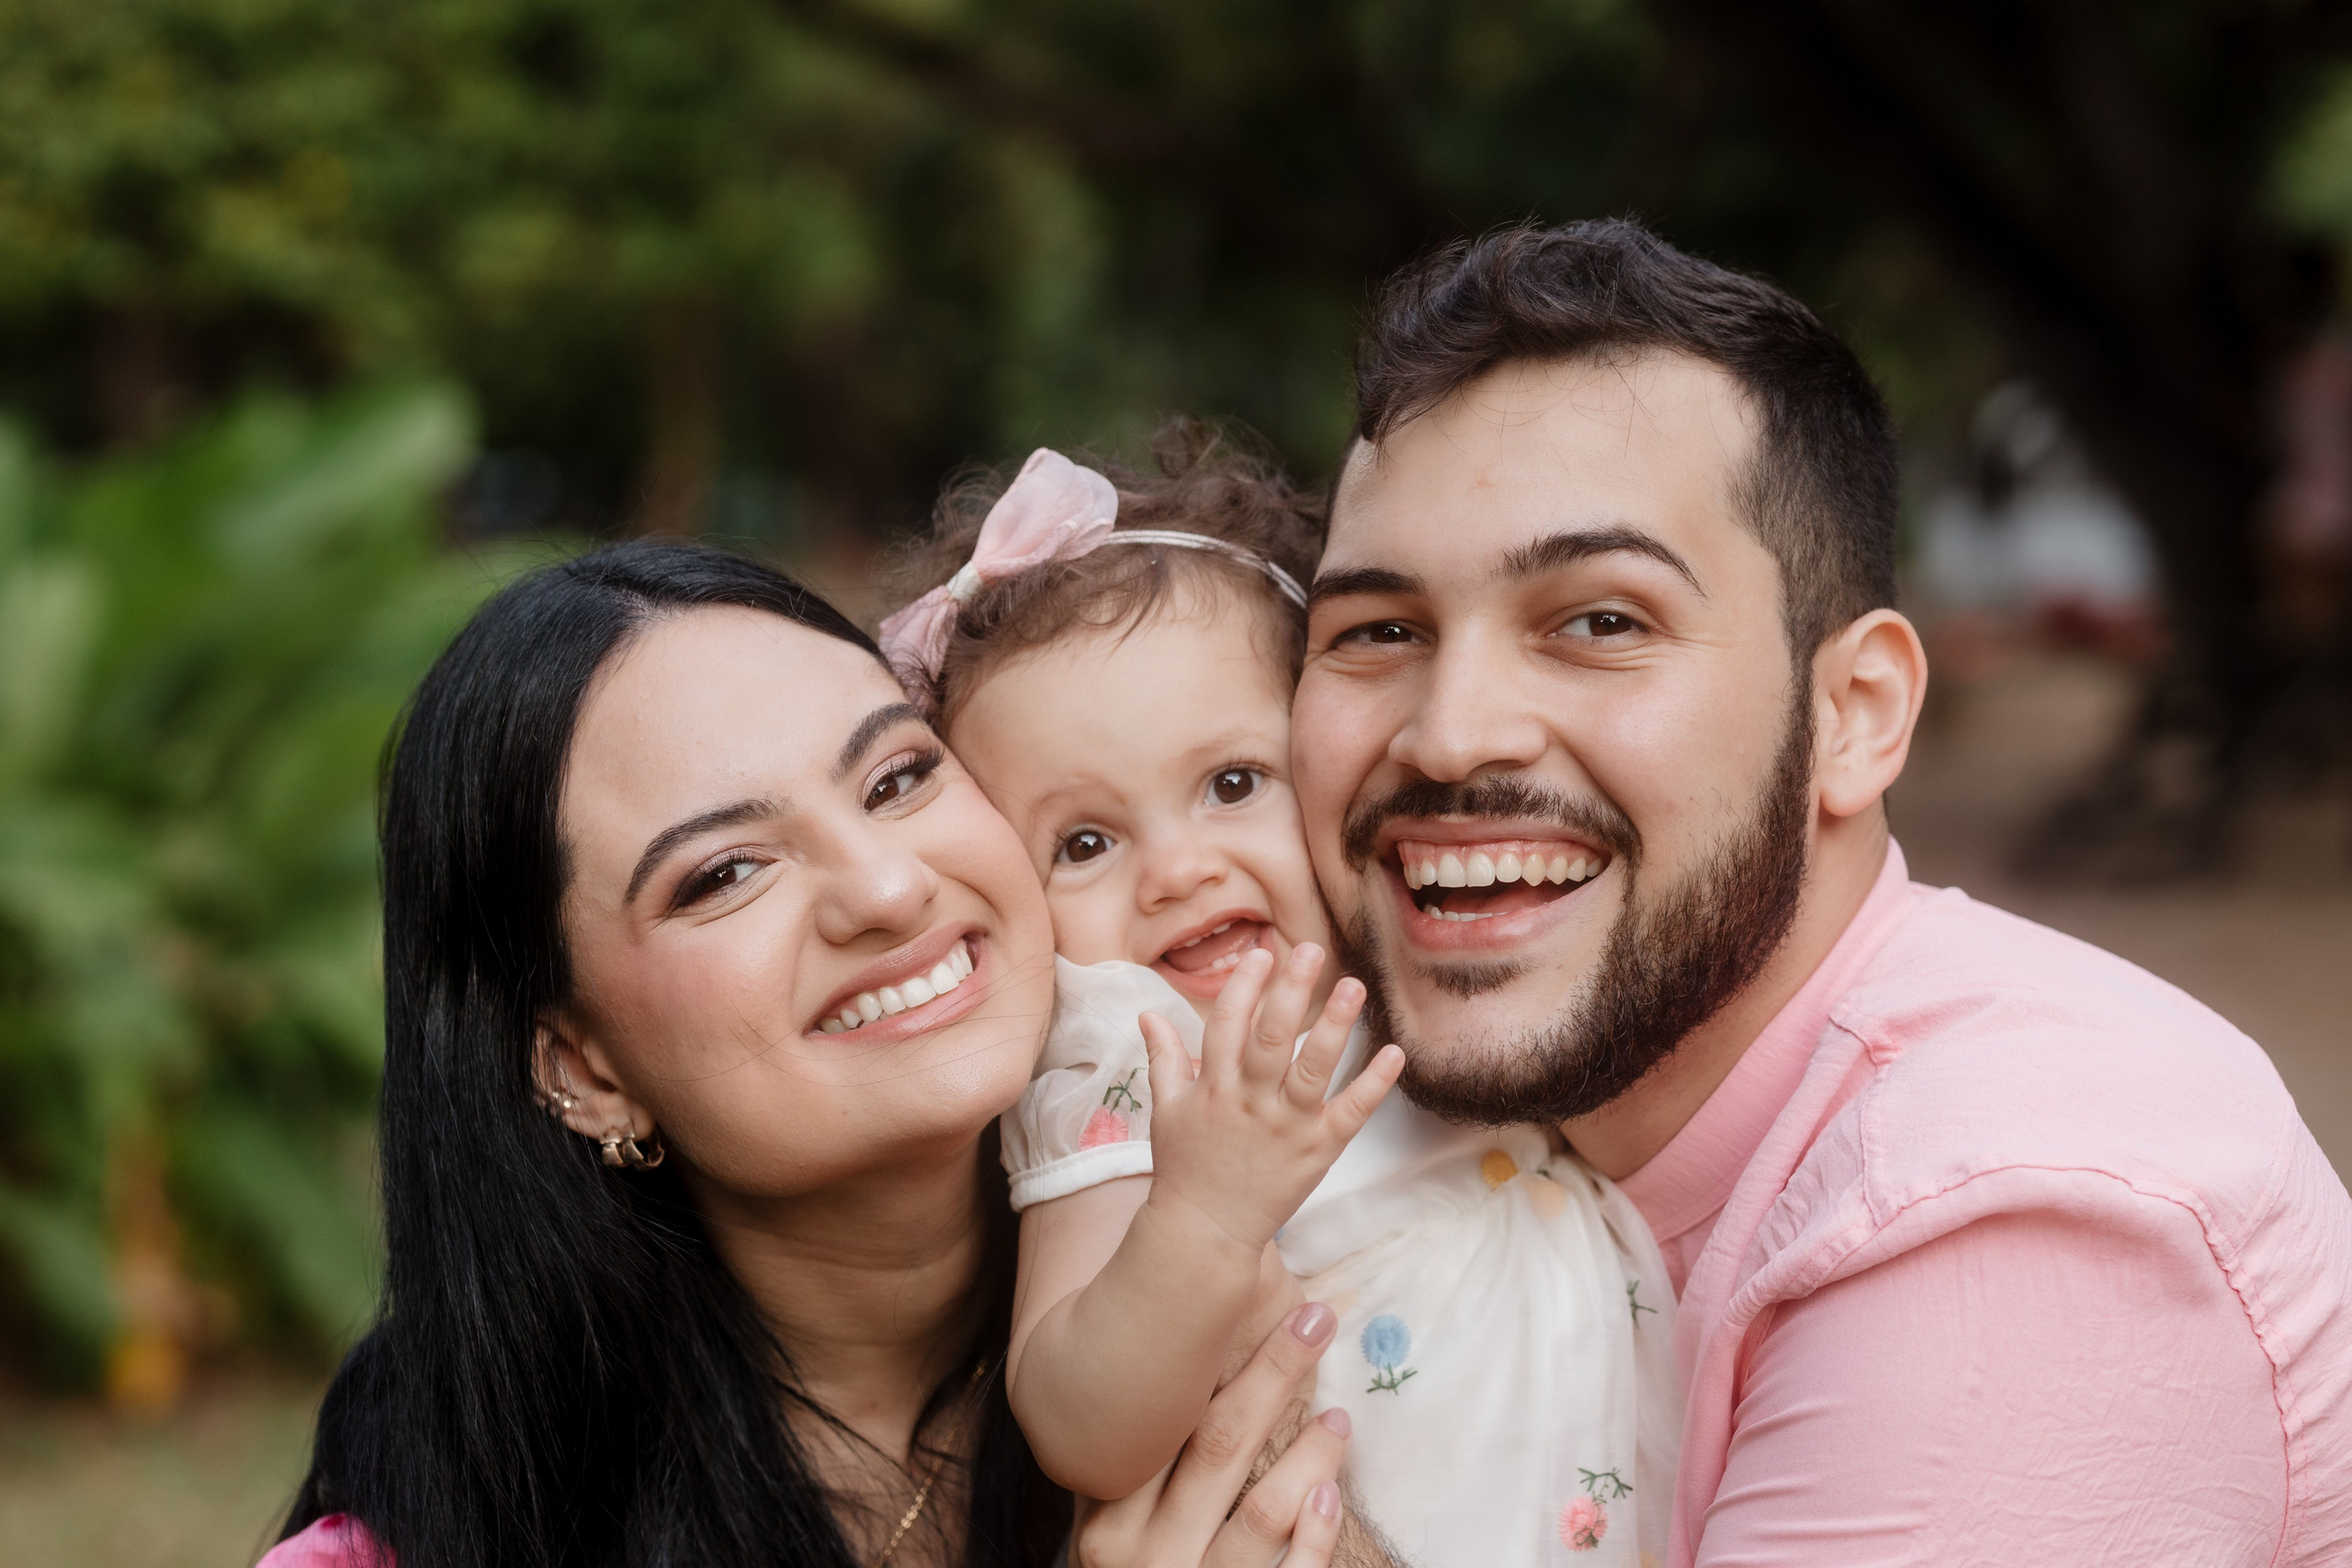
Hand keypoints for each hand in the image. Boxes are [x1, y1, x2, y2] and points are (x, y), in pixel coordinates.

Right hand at [1073, 1302, 1351, 1567]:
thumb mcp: (1113, 1528)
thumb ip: (1133, 1465)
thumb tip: (1178, 1361)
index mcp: (1106, 1519)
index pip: (1163, 1422)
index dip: (1209, 1359)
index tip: (1248, 1300)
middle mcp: (1140, 1556)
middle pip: (1214, 1446)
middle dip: (1270, 1375)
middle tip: (1315, 1317)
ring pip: (1259, 1512)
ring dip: (1307, 1455)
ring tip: (1339, 1416)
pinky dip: (1313, 1538)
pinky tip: (1331, 1496)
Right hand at [1139, 944, 1402, 1254]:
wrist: (1206, 1231)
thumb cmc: (1186, 1166)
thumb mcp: (1167, 1110)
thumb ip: (1164, 1059)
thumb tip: (1148, 1015)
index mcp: (1214, 1088)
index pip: (1228, 1025)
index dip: (1245, 986)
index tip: (1263, 953)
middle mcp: (1251, 1102)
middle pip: (1272, 1038)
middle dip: (1291, 991)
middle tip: (1311, 949)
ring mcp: (1287, 1127)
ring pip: (1313, 1069)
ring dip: (1335, 1026)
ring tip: (1354, 987)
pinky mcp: (1318, 1151)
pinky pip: (1350, 1114)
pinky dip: (1373, 1085)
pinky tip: (1394, 1054)